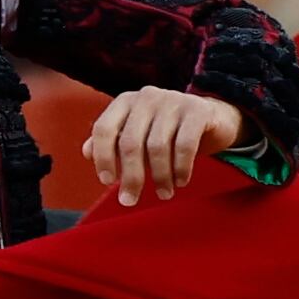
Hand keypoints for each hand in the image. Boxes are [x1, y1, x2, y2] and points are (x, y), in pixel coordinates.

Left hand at [84, 87, 247, 205]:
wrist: (211, 118)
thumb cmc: (166, 131)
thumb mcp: (137, 134)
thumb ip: (111, 142)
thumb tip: (87, 152)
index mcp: (126, 102)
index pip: (104, 129)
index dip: (102, 157)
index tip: (107, 182)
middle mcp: (147, 97)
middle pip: (130, 143)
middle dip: (130, 177)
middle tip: (130, 201)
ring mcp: (173, 100)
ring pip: (158, 147)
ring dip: (160, 177)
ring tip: (164, 194)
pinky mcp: (198, 110)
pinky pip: (185, 145)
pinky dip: (181, 168)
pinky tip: (181, 181)